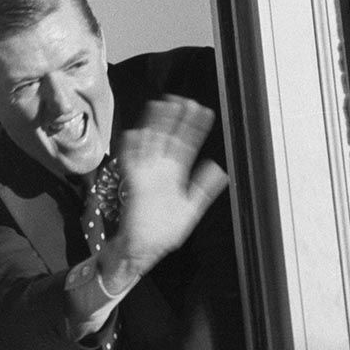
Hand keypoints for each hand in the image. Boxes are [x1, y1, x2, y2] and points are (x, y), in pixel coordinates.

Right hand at [99, 96, 227, 288]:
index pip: (186, 144)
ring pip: (150, 143)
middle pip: (167, 137)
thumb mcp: (191, 209)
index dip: (194, 127)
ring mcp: (146, 174)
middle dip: (174, 118)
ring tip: (162, 105)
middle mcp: (160, 170)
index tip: (202, 110)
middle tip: (182, 99)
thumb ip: (203, 187)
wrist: (141, 250)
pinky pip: (131, 161)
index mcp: (175, 174)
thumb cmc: (163, 232)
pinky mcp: (133, 184)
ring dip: (154, 125)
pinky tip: (137, 133)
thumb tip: (218, 168)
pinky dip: (131, 148)